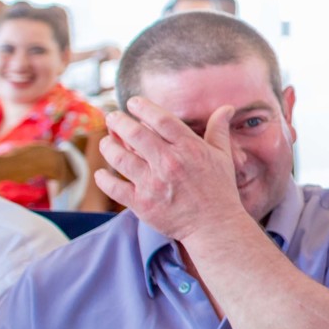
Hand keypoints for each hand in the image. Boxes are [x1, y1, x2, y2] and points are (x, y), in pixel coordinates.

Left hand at [96, 98, 249, 244]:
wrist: (215, 226)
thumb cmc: (220, 189)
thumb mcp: (223, 156)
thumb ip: (218, 130)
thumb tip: (227, 107)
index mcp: (189, 148)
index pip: (161, 119)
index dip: (143, 107)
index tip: (133, 103)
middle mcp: (169, 163)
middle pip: (134, 133)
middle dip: (118, 121)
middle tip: (112, 117)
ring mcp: (153, 183)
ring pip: (119, 157)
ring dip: (108, 145)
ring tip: (106, 142)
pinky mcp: (142, 204)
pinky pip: (113, 187)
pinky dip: (103, 178)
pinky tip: (101, 173)